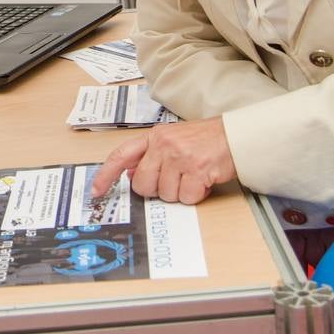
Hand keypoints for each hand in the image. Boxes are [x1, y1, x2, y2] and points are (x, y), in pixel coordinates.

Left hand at [89, 116, 235, 204]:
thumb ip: (151, 155)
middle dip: (158, 190)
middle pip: (144, 185)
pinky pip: (187, 197)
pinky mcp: (196, 169)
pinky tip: (204, 180)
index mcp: (155, 137)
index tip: (97, 190)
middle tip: (176, 180)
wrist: (236, 136)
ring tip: (193, 176)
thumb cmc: (206, 139)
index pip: (122, 155)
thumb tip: (131, 173)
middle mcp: (164, 145)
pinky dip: (197, 195)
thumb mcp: (173, 139)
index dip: (106, 174)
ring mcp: (180, 157)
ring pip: (166, 194)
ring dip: (181, 192)